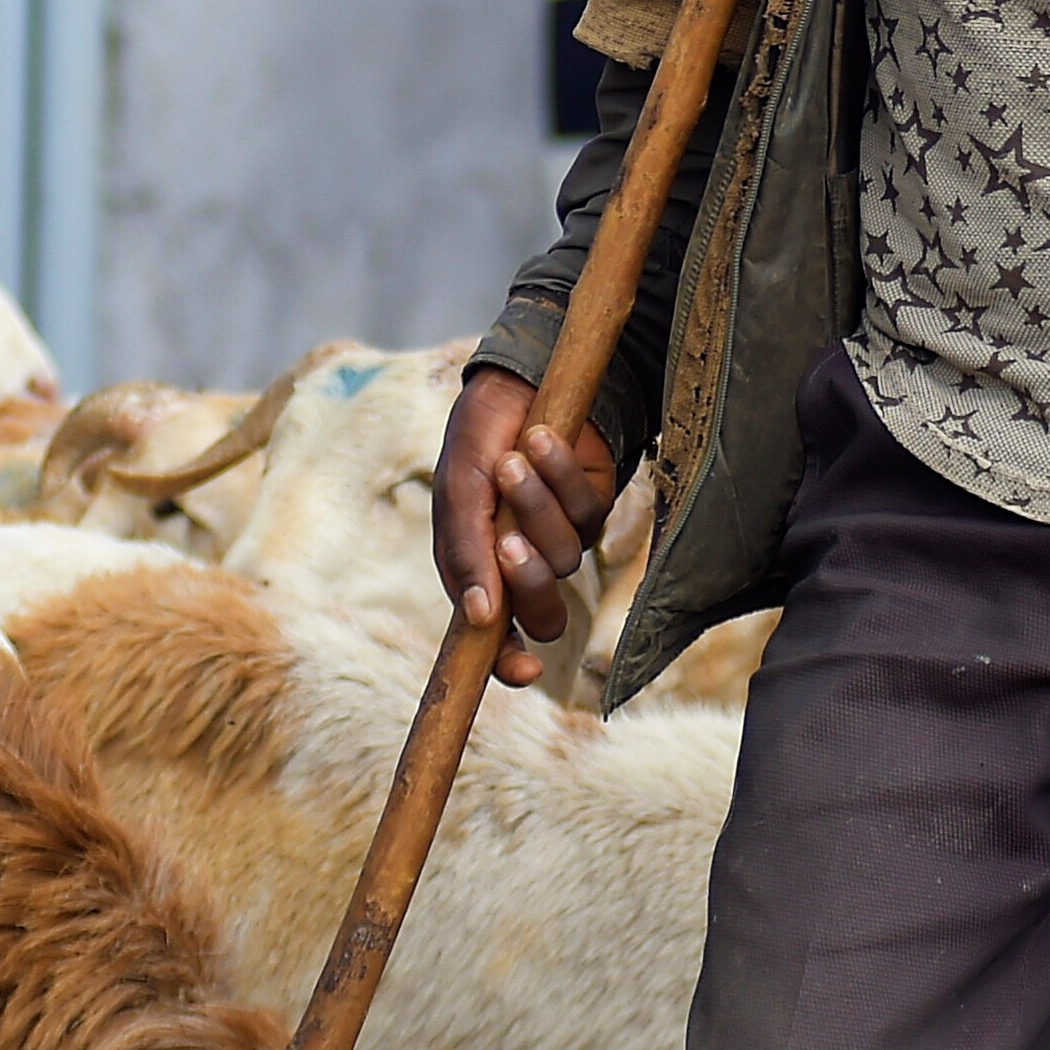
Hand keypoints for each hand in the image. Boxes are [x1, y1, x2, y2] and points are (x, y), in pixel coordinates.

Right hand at [433, 368, 618, 688]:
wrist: (516, 378)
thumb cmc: (475, 438)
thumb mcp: (458, 489)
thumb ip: (465, 552)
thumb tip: (481, 618)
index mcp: (476, 570)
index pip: (495, 639)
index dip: (509, 663)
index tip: (525, 671)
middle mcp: (519, 563)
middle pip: (543, 614)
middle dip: (530, 581)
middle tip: (508, 542)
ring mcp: (558, 536)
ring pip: (565, 557)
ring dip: (538, 507)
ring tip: (516, 459)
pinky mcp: (591, 506)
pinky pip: (588, 512)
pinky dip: (563, 476)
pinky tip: (544, 439)